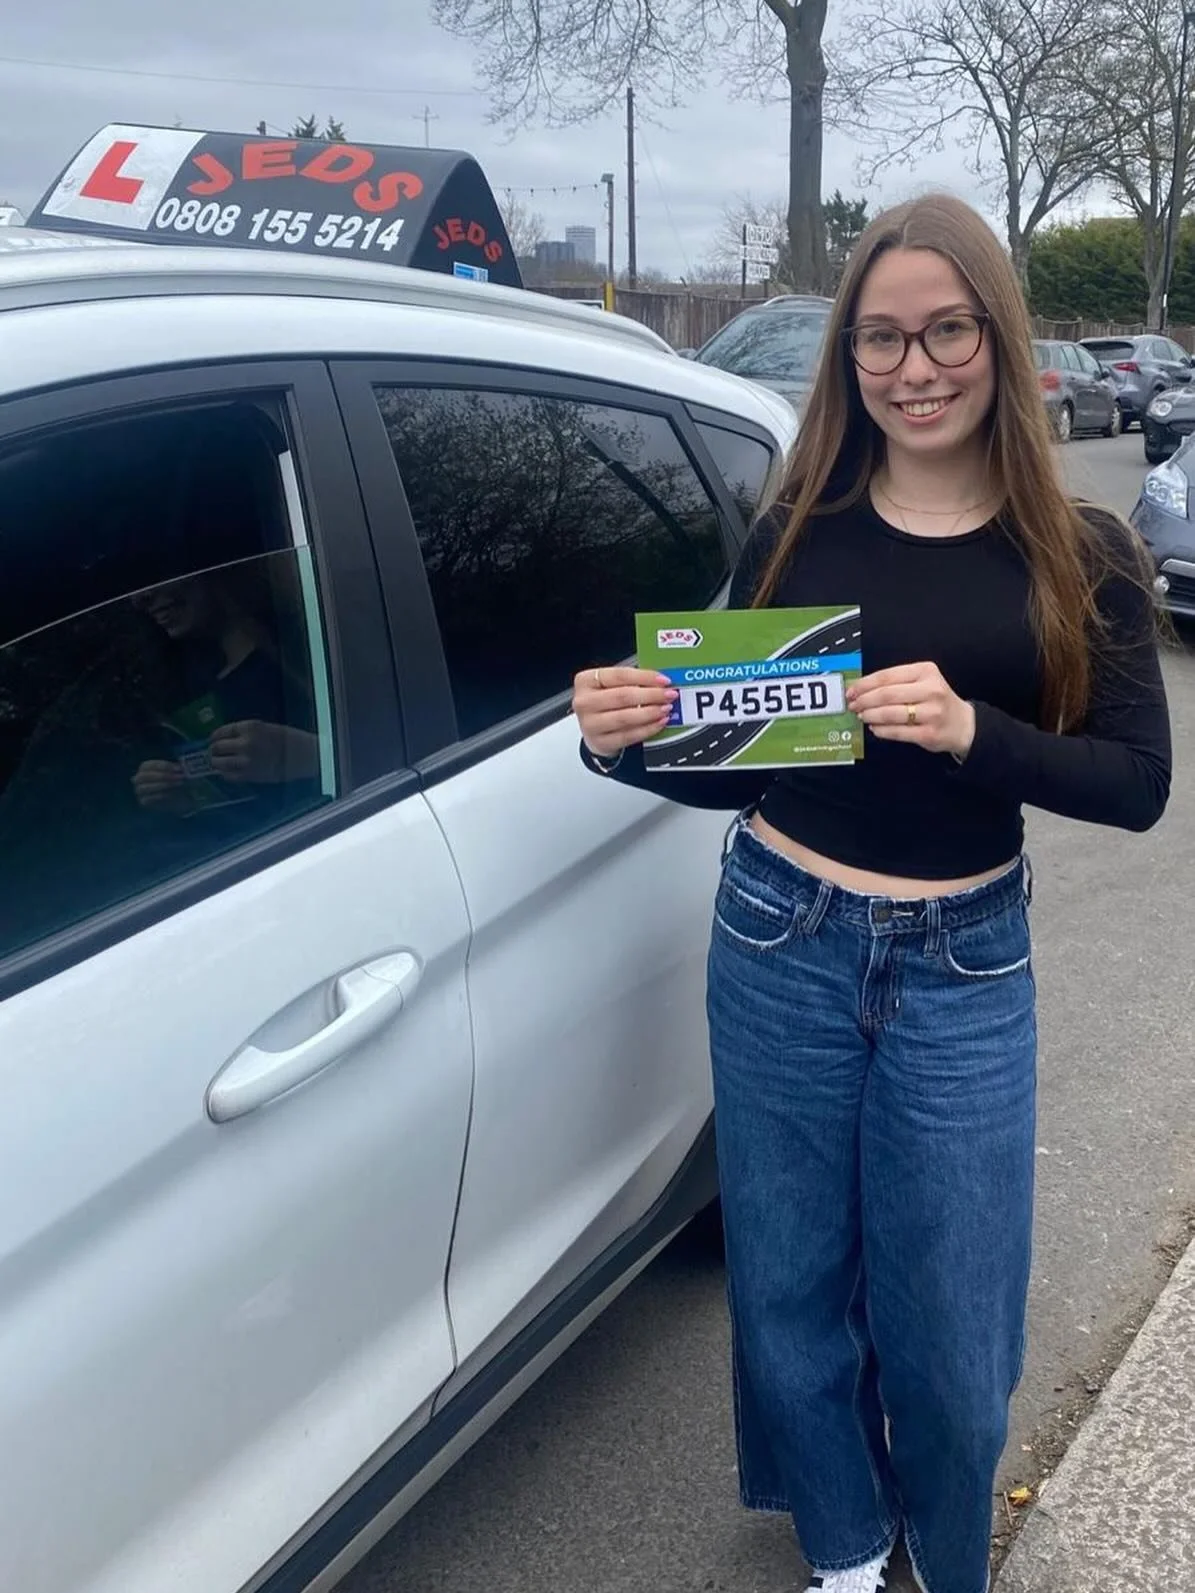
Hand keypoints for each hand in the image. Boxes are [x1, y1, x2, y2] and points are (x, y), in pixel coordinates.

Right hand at [132, 760, 192, 812]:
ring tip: (178, 784)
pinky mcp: (144, 802)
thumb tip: (182, 767)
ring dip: (163, 785)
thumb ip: (177, 770)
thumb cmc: (176, 781)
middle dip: (163, 776)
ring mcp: (140, 791)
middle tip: (179, 777)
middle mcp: (139, 778)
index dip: (164, 766)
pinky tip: (172, 794)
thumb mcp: (178, 773)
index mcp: (145, 767)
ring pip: (145, 787)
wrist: (180, 798)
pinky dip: (160, 796)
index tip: (178, 768)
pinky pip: (148, 799)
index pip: (149, 765)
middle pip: (145, 776)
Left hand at [208, 721, 319, 783]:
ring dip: (216, 763)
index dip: (214, 737)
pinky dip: (225, 774)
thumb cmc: (290, 739)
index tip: (212, 740)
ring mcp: (246, 761)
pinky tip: (227, 772)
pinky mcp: (250, 776)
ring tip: (217, 763)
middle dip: (213, 750)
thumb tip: (228, 739)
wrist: (305, 756)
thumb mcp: (265, 728)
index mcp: (249, 727)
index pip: (221, 732)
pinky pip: (229, 776)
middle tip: (213, 753)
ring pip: (219, 763)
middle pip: (217, 747)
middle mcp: (244, 743)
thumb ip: (246, 732)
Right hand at [572, 665, 678, 758]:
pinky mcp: (600, 742)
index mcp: (586, 681)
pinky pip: (628, 736)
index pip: (619, 675)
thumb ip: (632, 680)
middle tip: (669, 695)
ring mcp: (590, 724)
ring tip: (666, 708)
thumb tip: (661, 681)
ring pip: (625, 717)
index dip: (644, 677)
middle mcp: (584, 702)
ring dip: (650, 712)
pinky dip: (647, 729)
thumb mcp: (611, 685)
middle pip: (622, 696)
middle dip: (651, 695)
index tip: (664, 680)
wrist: (593, 728)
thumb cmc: (605, 702)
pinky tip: (659, 723)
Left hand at [846, 663, 975, 757]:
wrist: (963, 724)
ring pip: (891, 713)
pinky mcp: (929, 733)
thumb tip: (861, 689)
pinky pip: (898, 732)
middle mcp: (931, 690)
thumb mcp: (922, 681)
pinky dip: (882, 730)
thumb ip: (896, 682)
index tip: (851, 690)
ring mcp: (931, 713)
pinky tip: (875, 728)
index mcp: (926, 672)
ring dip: (871, 716)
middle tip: (853, 705)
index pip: (887, 676)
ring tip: (862, 716)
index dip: (864, 684)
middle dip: (864, 701)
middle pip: (886, 694)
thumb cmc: (937, 702)